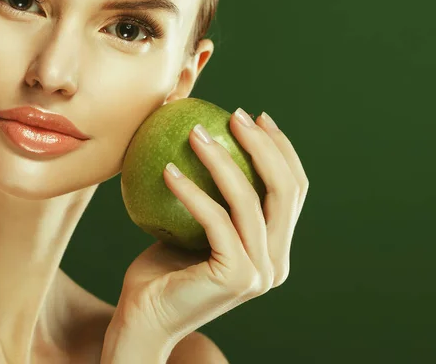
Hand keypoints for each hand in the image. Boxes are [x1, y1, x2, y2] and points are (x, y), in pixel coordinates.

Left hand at [111, 109, 309, 346]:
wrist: (142, 319)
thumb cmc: (162, 269)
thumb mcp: (194, 223)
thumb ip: (214, 194)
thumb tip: (208, 135)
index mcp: (275, 250)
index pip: (293, 190)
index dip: (282, 149)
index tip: (256, 117)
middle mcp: (277, 262)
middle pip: (286, 190)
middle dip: (263, 145)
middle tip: (235, 115)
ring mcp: (260, 272)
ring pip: (251, 200)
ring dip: (221, 159)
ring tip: (193, 132)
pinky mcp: (236, 276)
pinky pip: (215, 219)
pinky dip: (191, 190)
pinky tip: (166, 170)